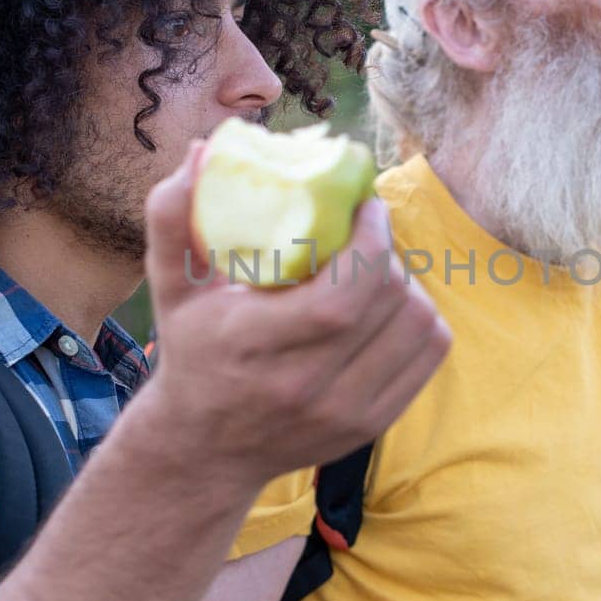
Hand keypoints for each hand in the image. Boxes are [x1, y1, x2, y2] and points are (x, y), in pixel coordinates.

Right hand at [142, 138, 451, 487]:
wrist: (205, 449)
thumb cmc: (193, 352)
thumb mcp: (171, 287)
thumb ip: (173, 217)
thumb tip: (203, 151)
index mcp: (254, 345)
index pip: (343, 295)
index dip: (371, 241)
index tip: (365, 208)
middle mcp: (304, 386)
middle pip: (387, 303)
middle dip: (387, 252)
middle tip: (366, 232)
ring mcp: (344, 412)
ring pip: (418, 326)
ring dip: (408, 284)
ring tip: (377, 270)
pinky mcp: (372, 425)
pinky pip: (429, 355)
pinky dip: (422, 320)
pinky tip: (392, 307)